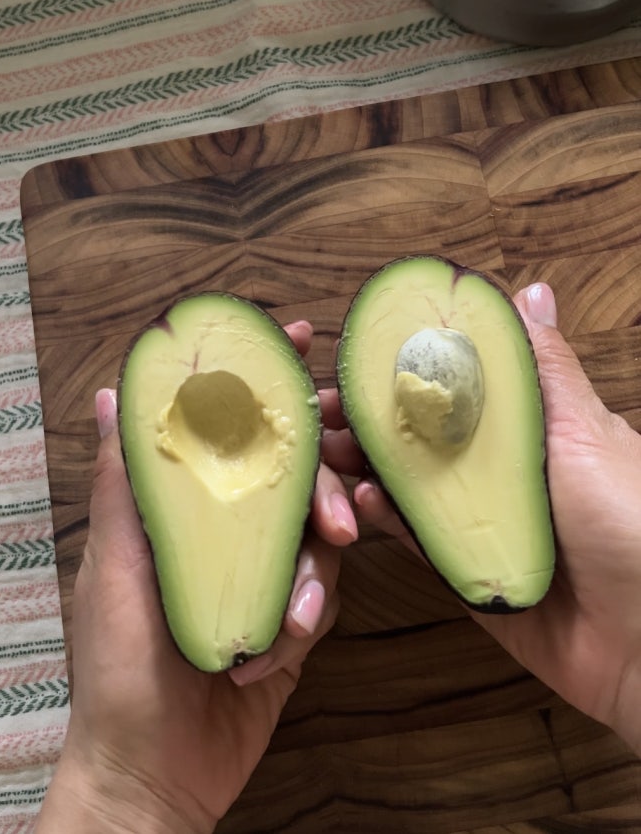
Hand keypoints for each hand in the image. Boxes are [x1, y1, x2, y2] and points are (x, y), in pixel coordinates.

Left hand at [35, 321, 357, 833]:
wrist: (155, 771)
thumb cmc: (117, 667)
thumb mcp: (114, 569)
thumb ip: (126, 484)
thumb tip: (113, 392)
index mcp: (183, 510)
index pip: (227, 429)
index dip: (263, 381)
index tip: (302, 338)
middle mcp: (227, 532)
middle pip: (290, 477)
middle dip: (317, 491)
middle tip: (338, 517)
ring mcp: (262, 575)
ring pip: (315, 540)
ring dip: (308, 578)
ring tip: (291, 618)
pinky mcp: (290, 622)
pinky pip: (320, 599)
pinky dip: (302, 621)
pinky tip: (271, 652)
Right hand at [325, 283, 640, 755]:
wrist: (640, 639)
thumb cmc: (628, 523)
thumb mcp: (583, 432)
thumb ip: (543, 370)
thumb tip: (528, 292)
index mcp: (521, 430)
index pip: (451, 389)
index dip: (402, 371)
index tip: (357, 356)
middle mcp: (492, 470)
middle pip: (417, 435)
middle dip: (367, 419)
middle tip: (323, 410)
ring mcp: (473, 520)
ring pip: (405, 483)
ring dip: (363, 465)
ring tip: (329, 453)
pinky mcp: (459, 567)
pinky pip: (412, 537)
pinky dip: (384, 517)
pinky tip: (364, 501)